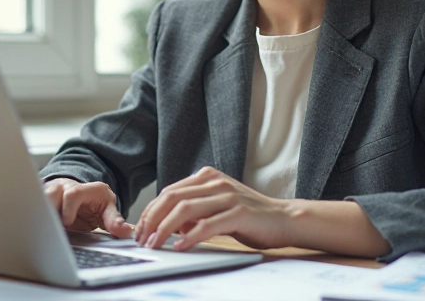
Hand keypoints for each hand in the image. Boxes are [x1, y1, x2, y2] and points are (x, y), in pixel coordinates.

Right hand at [43, 177, 132, 238]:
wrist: (83, 193)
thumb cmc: (95, 202)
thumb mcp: (108, 210)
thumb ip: (114, 221)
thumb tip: (127, 232)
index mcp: (85, 189)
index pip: (72, 195)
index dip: (68, 211)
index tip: (68, 223)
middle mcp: (65, 186)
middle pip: (49, 195)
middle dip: (48, 213)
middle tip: (52, 227)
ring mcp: (51, 190)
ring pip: (37, 200)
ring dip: (39, 216)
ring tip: (45, 227)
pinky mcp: (40, 197)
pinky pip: (32, 205)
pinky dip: (34, 216)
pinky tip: (37, 226)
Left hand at [134, 166, 291, 250]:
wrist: (284, 219)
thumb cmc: (250, 217)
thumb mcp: (217, 208)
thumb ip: (195, 212)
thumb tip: (169, 225)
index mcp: (207, 177)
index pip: (169, 191)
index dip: (150, 211)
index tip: (140, 229)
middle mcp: (215, 182)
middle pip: (172, 198)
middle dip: (152, 219)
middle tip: (142, 238)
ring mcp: (227, 196)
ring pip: (185, 209)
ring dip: (165, 229)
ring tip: (154, 244)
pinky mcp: (239, 212)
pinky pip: (207, 225)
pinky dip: (190, 237)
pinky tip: (180, 247)